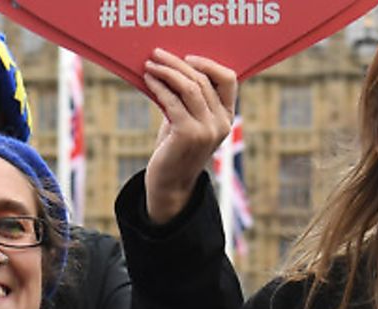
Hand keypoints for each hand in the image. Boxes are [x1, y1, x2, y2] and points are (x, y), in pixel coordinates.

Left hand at [142, 50, 236, 224]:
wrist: (169, 185)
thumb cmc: (175, 150)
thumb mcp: (187, 120)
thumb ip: (188, 99)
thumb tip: (171, 67)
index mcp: (227, 117)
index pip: (228, 79)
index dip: (208, 63)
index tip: (186, 57)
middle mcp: (221, 123)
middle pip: (204, 79)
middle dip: (178, 63)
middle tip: (158, 54)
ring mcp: (207, 129)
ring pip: (190, 87)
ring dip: (167, 72)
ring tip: (150, 65)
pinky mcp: (188, 134)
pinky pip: (173, 101)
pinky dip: (159, 87)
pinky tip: (148, 80)